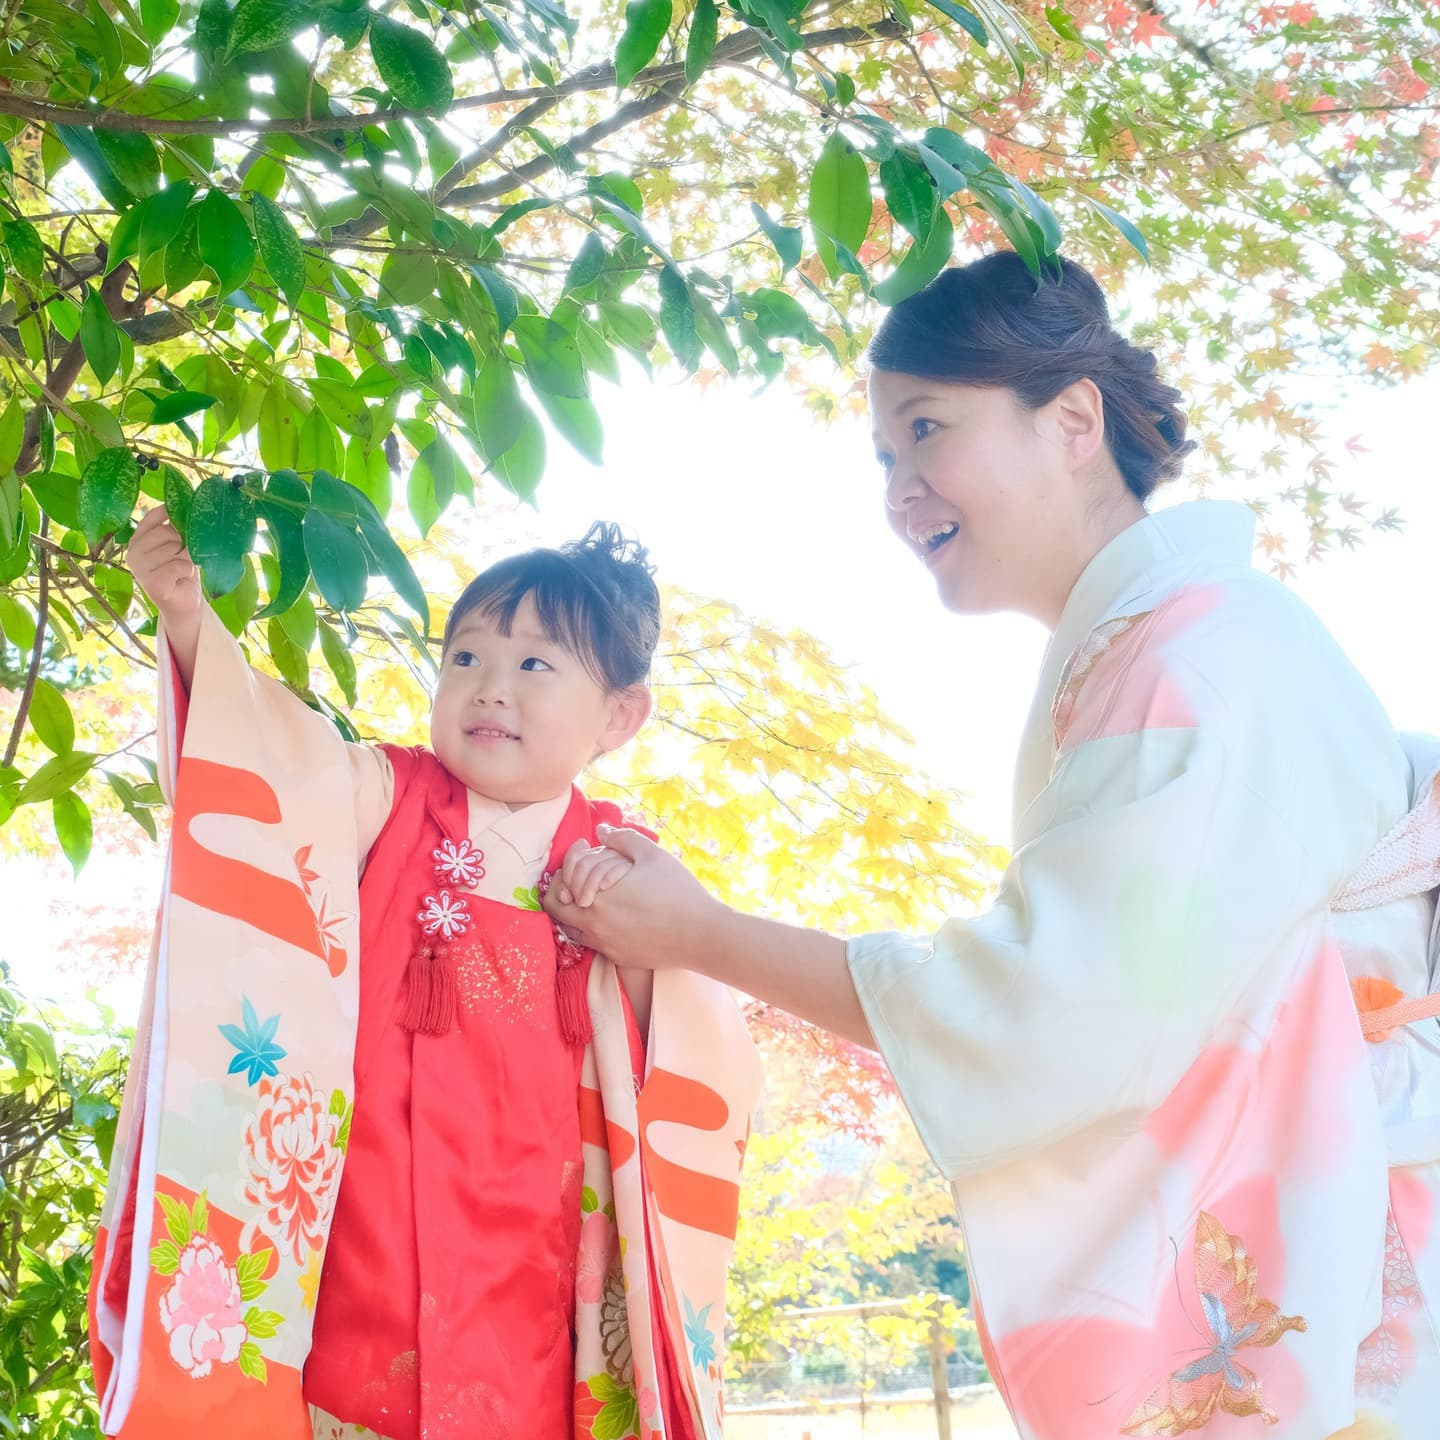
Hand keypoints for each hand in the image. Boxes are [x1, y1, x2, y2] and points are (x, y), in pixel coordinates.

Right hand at [127, 506, 203, 684]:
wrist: (184, 604)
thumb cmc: (181, 572)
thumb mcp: (178, 546)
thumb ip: (177, 528)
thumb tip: (188, 504)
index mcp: (136, 541)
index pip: (152, 517)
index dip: (170, 513)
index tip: (185, 513)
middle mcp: (133, 553)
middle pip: (167, 532)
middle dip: (183, 543)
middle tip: (185, 557)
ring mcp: (140, 569)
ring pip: (175, 549)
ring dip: (187, 559)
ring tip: (182, 570)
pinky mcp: (152, 583)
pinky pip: (179, 565)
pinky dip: (187, 571)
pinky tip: (181, 578)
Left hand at [543, 825, 726, 971]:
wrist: (701, 934)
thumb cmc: (677, 890)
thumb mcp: (651, 854)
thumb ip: (622, 838)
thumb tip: (601, 830)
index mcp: (596, 897)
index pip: (561, 879)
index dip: (569, 858)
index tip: (583, 846)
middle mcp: (593, 924)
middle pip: (556, 907)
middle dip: (560, 886)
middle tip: (576, 872)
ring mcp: (605, 945)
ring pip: (570, 927)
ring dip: (573, 908)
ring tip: (590, 892)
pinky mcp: (618, 958)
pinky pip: (592, 942)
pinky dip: (592, 925)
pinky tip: (612, 912)